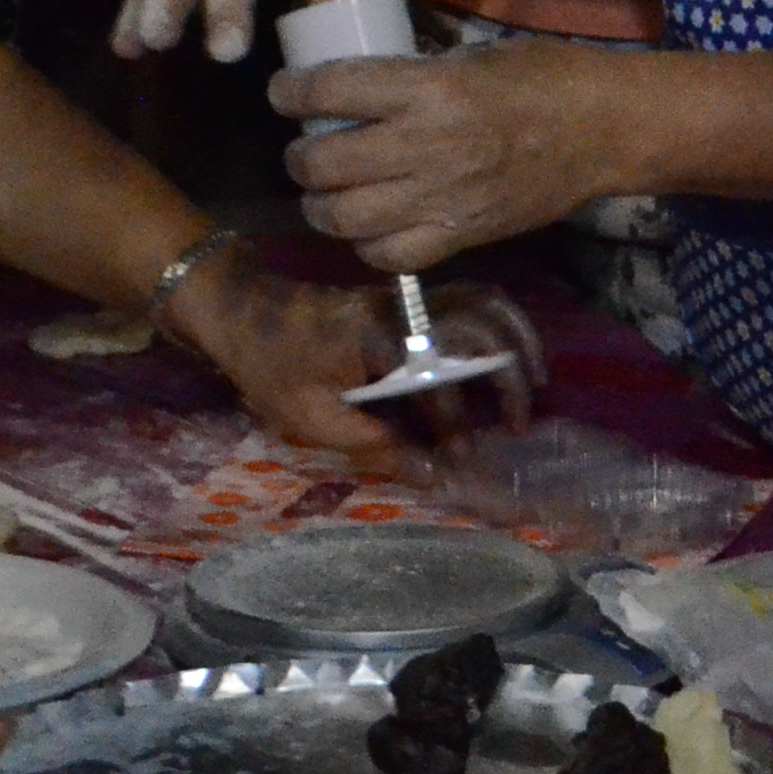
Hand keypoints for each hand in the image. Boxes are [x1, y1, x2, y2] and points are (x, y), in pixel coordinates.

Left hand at [160, 247, 502, 454]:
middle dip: (508, 375)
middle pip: (481, 328)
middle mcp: (405, 310)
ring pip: (485, 304)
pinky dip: (498, 325)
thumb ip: (374, 444)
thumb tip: (433, 474)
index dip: (453, 424)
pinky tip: (502, 354)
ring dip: (515, 340)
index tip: (462, 457)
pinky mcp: (409, 299)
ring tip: (530, 381)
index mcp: (379, 339)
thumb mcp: (309, 416)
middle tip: (520, 419)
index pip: (437, 382)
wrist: (242, 309)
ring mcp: (410, 299)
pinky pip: (471, 301)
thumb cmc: (270, 364)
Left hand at [267, 42, 613, 271]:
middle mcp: (426, 147)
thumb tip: (358, 85)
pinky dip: (366, 245)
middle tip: (307, 148)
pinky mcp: (462, 236)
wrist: (607, 131)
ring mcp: (442, 199)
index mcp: (430, 89)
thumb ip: (414, 75)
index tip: (285, 91)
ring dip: (321, 205)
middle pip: (322, 163)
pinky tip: (370, 227)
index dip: (290, 91)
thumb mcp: (473, 58)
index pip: (328, 90)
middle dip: (300, 156)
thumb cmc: (545, 80)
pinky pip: (388, 256)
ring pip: (342, 217)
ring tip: (326, 194)